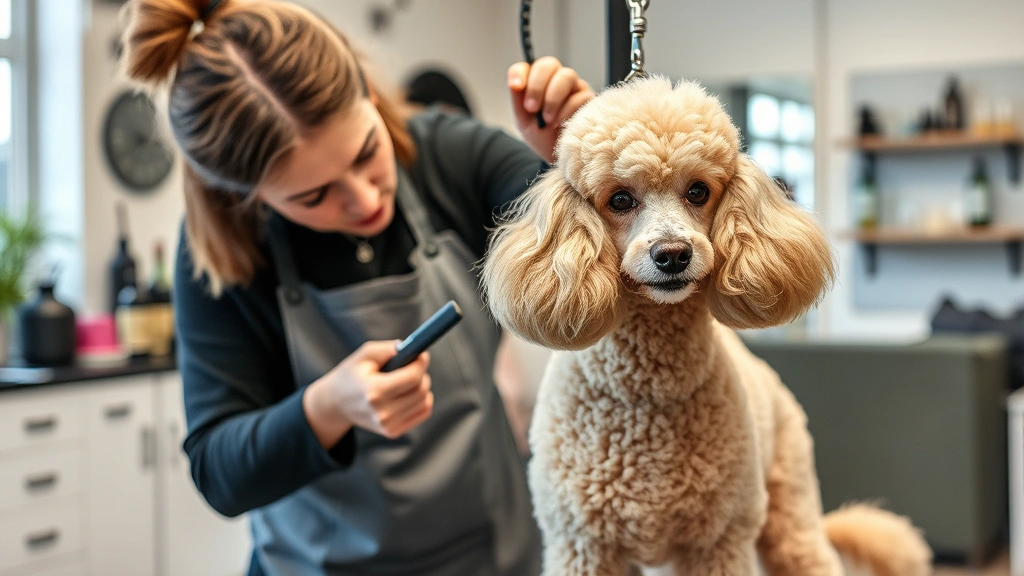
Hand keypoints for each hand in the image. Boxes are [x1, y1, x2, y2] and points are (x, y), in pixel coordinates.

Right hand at [303, 341, 432, 446]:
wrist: (336, 404)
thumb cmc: (352, 375)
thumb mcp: (364, 355)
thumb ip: (387, 349)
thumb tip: (410, 349)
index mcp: (374, 391)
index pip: (413, 378)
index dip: (421, 363)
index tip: (421, 355)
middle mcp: (382, 412)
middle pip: (421, 390)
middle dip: (421, 374)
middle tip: (412, 366)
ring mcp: (388, 425)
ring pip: (425, 401)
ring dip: (422, 387)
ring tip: (407, 380)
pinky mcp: (392, 432)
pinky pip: (423, 413)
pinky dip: (422, 400)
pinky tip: (409, 393)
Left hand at [508, 57, 594, 163]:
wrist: (560, 157)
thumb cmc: (542, 137)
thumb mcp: (524, 123)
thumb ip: (518, 102)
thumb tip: (515, 84)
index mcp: (535, 83)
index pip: (525, 68)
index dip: (520, 74)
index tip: (516, 87)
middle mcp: (555, 80)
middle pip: (548, 64)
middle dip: (537, 85)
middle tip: (531, 108)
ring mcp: (574, 87)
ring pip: (566, 75)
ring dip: (553, 98)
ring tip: (547, 120)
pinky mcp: (589, 99)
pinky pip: (580, 96)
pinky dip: (567, 111)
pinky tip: (561, 125)